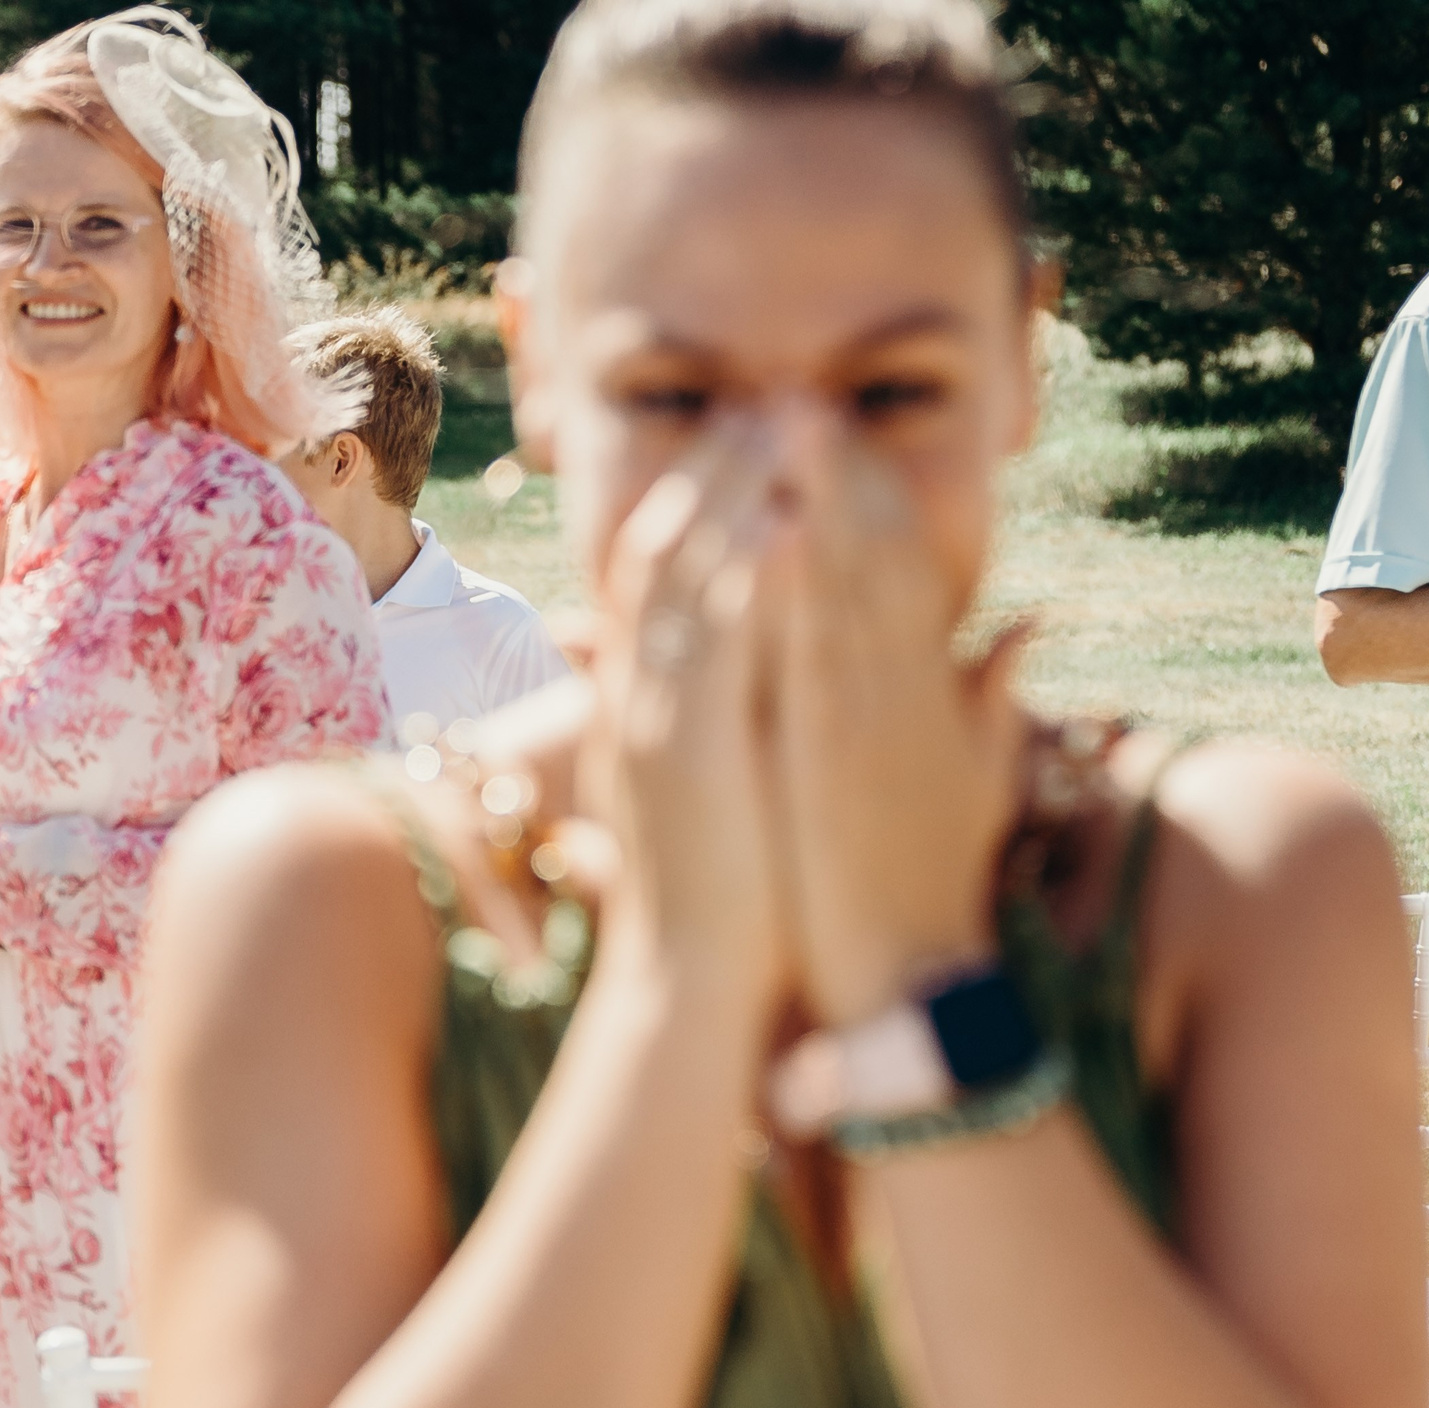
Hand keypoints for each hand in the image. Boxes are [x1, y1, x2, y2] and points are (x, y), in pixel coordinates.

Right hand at [579, 413, 787, 996]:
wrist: (692, 989)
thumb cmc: (720, 901)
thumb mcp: (718, 791)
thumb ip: (727, 723)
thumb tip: (757, 671)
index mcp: (644, 703)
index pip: (655, 569)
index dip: (695, 493)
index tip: (743, 433)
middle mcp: (637, 698)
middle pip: (663, 548)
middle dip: (713, 468)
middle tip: (765, 397)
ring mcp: (657, 721)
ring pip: (686, 580)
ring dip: (733, 494)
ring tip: (783, 425)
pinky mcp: (694, 753)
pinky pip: (720, 647)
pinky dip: (752, 581)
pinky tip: (791, 522)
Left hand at [770, 429, 1026, 1027]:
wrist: (914, 978)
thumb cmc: (937, 883)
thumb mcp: (986, 778)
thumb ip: (999, 694)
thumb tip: (1031, 622)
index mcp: (930, 693)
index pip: (901, 574)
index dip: (869, 497)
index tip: (838, 434)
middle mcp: (902, 693)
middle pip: (870, 561)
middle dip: (839, 473)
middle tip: (806, 395)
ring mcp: (866, 721)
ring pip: (841, 588)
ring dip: (814, 502)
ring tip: (787, 425)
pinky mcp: (827, 756)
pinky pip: (807, 654)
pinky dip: (794, 592)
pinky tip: (772, 528)